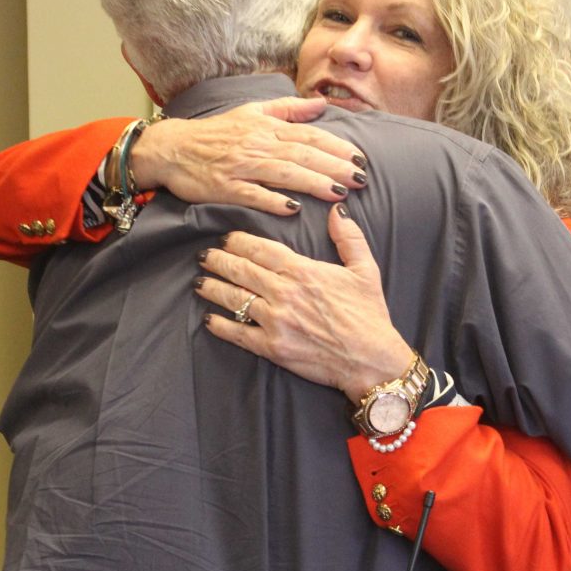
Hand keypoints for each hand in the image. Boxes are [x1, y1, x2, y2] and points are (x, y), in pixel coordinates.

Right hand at [132, 97, 366, 213]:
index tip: (360, 158)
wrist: (172, 148)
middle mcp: (257, 144)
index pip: (309, 135)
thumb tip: (322, 104)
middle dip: (334, 166)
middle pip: (303, 155)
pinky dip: (272, 200)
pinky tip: (293, 209)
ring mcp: (241, 166)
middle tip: (361, 178)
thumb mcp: (252, 112)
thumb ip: (289, 109)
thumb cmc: (216, 133)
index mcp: (266, 127)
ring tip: (339, 192)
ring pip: (283, 173)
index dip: (336, 147)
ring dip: (313, 182)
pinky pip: (252, 194)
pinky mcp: (225, 187)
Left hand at [195, 207, 413, 401]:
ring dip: (212, 288)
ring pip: (233, 298)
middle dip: (218, 260)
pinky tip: (209, 319)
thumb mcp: (365, 270)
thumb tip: (336, 211)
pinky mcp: (272, 347)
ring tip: (200, 282)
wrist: (370, 359)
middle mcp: (283, 293)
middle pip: (240, 270)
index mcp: (302, 271)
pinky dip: (220, 325)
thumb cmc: (369, 315)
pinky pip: (237, 333)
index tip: (226, 238)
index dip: (237, 241)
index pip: (259, 249)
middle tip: (205, 256)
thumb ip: (348, 237)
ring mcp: (275, 321)